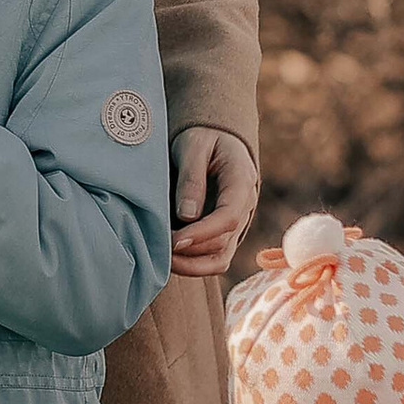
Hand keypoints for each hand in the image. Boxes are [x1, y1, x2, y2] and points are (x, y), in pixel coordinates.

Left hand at [171, 128, 258, 275]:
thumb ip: (191, 178)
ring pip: (220, 258)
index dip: (202, 233)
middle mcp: (245, 207)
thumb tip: (187, 216)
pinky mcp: (225, 233)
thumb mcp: (194, 146)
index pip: (229, 217)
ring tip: (162, 258)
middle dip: (190, 251)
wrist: (215, 140)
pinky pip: (214, 259)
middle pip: (223, 242)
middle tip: (158, 247)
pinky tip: (170, 257)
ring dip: (191, 265)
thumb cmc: (203, 138)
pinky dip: (194, 265)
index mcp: (242, 182)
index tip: (174, 240)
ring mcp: (237, 223)